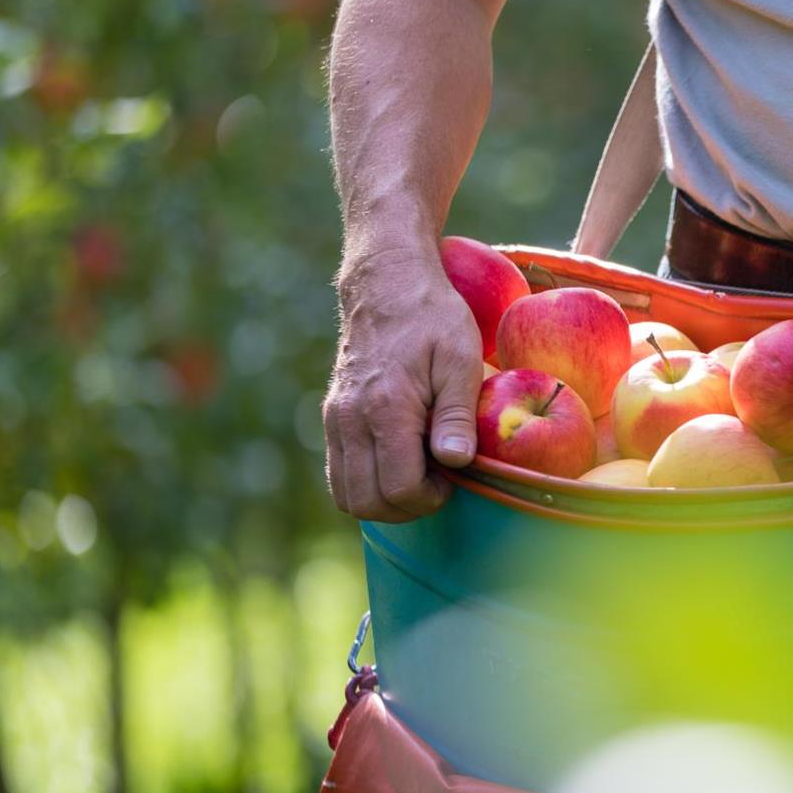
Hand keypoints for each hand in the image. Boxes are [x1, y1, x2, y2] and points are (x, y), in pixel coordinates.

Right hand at [322, 245, 482, 521]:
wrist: (386, 285)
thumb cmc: (433, 318)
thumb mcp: (460, 359)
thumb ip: (456, 414)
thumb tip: (456, 462)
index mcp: (386, 407)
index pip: (399, 487)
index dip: (431, 497)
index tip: (453, 477)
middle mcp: (350, 419)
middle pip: (368, 502)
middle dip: (408, 507)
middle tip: (438, 483)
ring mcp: (335, 420)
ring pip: (347, 496)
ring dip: (385, 502)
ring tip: (419, 476)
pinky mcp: (332, 418)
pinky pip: (339, 475)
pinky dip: (366, 485)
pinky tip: (398, 464)